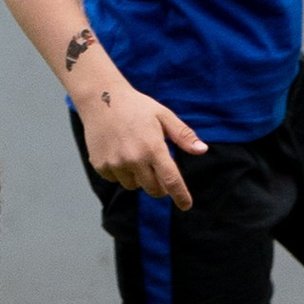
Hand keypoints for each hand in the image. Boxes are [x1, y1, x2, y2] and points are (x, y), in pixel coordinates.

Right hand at [73, 73, 207, 206]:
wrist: (101, 98)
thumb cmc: (136, 106)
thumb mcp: (164, 115)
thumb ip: (183, 135)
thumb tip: (202, 150)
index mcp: (153, 147)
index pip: (171, 180)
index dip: (180, 196)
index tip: (186, 205)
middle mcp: (134, 159)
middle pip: (153, 189)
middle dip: (159, 185)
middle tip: (157, 169)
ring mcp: (115, 163)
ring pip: (133, 185)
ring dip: (138, 178)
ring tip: (134, 154)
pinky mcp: (101, 165)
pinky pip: (115, 179)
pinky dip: (120, 172)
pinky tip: (118, 153)